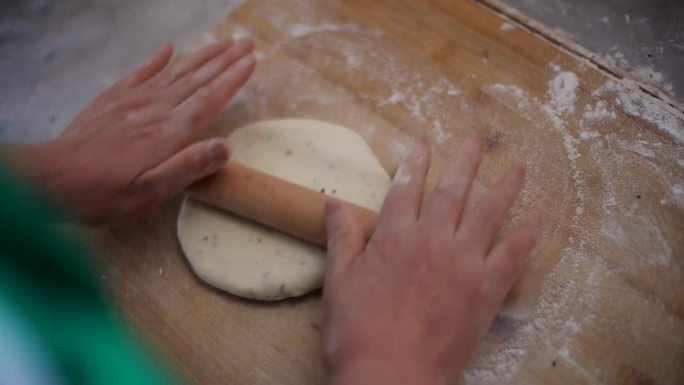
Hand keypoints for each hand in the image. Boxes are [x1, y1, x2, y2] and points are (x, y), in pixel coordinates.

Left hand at [13, 38, 254, 222]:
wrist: (52, 179)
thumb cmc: (105, 193)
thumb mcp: (151, 192)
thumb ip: (189, 167)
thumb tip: (225, 147)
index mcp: (169, 132)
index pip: (208, 100)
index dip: (232, 80)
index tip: (251, 62)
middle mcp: (156, 109)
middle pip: (197, 78)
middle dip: (225, 59)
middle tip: (247, 42)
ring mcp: (133, 101)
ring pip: (175, 71)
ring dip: (202, 55)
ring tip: (223, 42)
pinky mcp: (113, 100)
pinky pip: (140, 73)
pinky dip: (156, 59)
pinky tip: (168, 48)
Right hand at [322, 136, 541, 383]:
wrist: (391, 377)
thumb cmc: (357, 333)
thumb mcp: (339, 282)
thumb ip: (342, 238)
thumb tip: (333, 202)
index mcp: (394, 238)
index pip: (405, 189)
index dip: (413, 162)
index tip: (422, 141)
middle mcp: (432, 241)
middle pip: (451, 192)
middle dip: (464, 162)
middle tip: (477, 140)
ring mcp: (463, 264)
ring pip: (488, 215)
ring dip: (504, 188)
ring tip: (518, 167)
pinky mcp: (486, 292)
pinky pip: (512, 256)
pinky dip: (527, 235)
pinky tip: (538, 218)